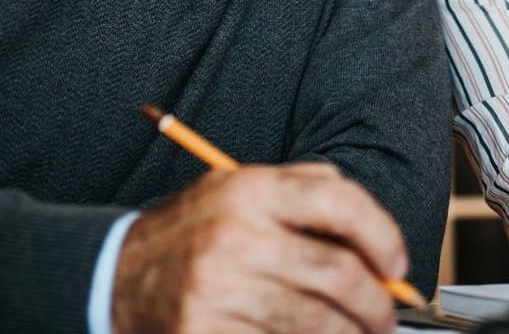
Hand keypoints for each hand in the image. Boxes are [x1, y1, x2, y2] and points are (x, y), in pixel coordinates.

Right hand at [111, 163, 408, 333]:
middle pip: (337, 272)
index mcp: (251, 190)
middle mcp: (236, 235)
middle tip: (386, 317)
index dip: (383, 236)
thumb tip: (376, 234)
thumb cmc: (195, 233)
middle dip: (376, 303)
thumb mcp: (241, 189)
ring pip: (315, 320)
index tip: (396, 265)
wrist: (112, 275)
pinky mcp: (203, 330)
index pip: (341, 202)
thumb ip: (307, 191)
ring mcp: (218, 287)